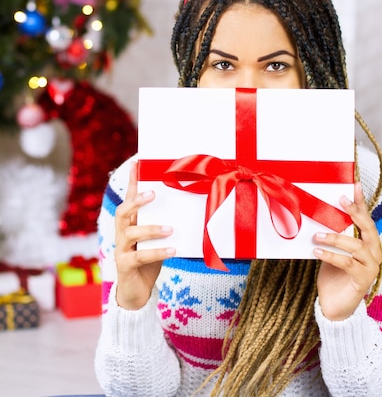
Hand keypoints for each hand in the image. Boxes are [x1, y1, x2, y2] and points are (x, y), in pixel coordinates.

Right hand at [114, 161, 175, 309]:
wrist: (137, 292)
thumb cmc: (149, 262)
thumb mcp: (157, 240)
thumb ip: (163, 224)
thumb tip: (185, 207)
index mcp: (129, 224)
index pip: (129, 199)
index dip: (132, 182)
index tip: (137, 164)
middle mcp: (121, 234)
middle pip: (122, 212)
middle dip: (136, 201)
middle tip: (153, 194)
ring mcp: (120, 250)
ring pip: (129, 233)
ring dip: (150, 229)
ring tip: (170, 229)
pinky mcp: (124, 266)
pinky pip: (139, 257)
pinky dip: (157, 252)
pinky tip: (173, 250)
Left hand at [314, 182, 381, 320]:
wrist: (333, 305)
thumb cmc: (332, 274)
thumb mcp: (331, 249)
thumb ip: (331, 234)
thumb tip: (317, 213)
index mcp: (367, 243)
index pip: (366, 219)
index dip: (361, 202)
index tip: (354, 184)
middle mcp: (374, 253)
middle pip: (369, 229)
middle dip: (355, 212)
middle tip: (341, 201)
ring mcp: (371, 267)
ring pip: (357, 246)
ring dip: (335, 238)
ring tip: (316, 235)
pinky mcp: (363, 280)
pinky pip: (347, 263)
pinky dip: (331, 255)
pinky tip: (316, 251)